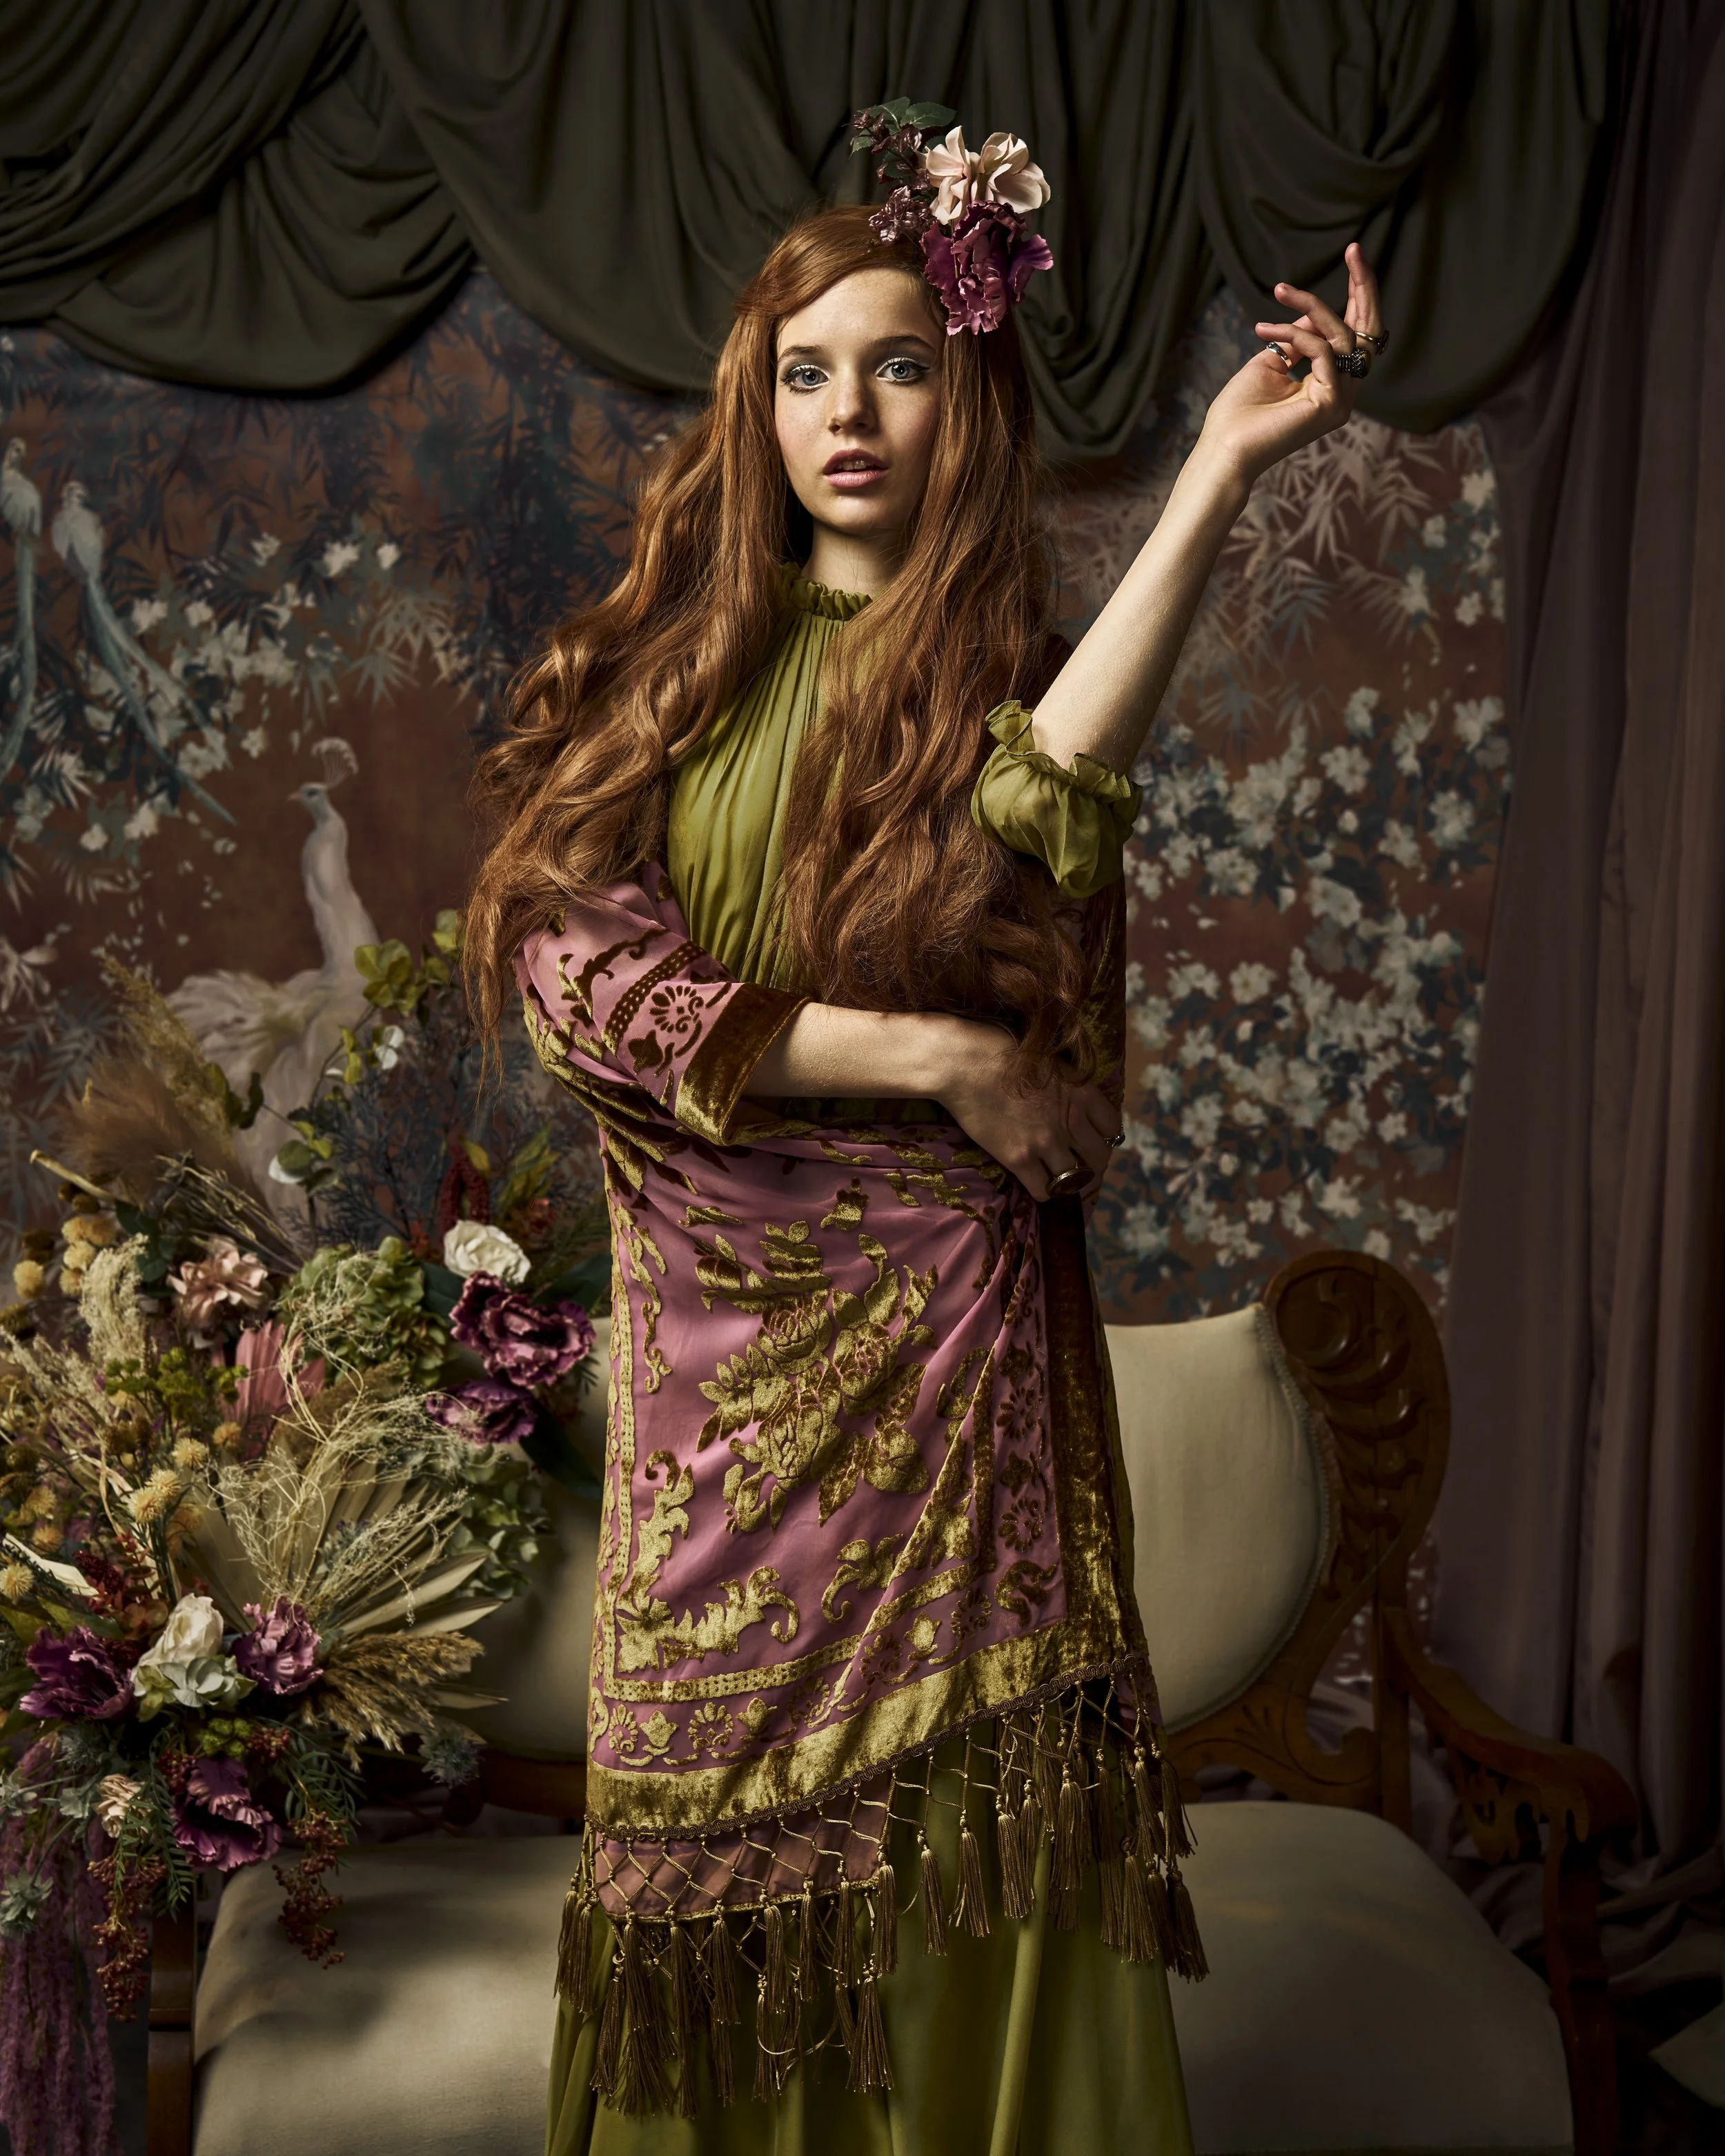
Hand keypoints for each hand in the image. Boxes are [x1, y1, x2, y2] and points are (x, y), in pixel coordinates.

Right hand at [935, 1021, 1119, 1200]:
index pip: (1112, 1127)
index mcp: (1081, 1092)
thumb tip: (1071, 1098)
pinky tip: (1037, 1185)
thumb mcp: (1049, 1062)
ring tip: (1059, 1180)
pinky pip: (1044, 1190)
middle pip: (1099, 1156)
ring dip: (1069, 1181)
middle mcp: (1070, 1120)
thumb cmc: (1001, 1052)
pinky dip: (1044, 1192)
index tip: (1092, 1139)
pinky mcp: (1020, 1158)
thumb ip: (1067, 1085)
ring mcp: (1046, 1142)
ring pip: (1075, 1178)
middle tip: (1079, 1164)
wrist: (966, 1064)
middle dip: (1092, 1163)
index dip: (1104, 1137)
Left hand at [1196, 242, 1382, 486]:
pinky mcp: (1330, 404)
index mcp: (1331, 383)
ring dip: (1309, 307)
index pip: (1354, 334)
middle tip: (1355, 250)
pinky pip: (1322, 350)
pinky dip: (1295, 335)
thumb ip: (1297, 339)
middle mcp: (1344, 392)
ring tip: (1279, 292)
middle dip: (1363, 286)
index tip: (1353, 256)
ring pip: (1341, 336)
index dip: (1358, 295)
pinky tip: (1266, 332)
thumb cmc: (1239, 412)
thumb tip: (1315, 314)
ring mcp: (1341, 401)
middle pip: (1366, 331)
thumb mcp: (1271, 361)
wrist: (1223, 449)